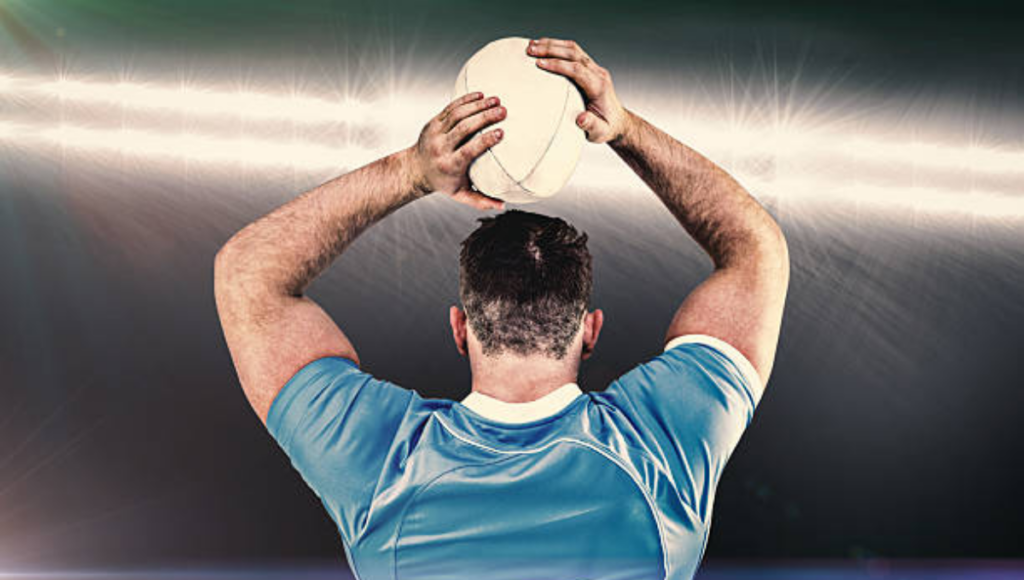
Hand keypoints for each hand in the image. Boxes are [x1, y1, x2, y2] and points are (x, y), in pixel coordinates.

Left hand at [410, 92, 506, 209]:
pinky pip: (450, 108)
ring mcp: (435, 132)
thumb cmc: (443, 182)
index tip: (501, 133)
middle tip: (503, 111)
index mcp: (450, 164)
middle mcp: (441, 147)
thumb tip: (502, 205)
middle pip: (464, 127)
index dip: (484, 140)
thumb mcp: (460, 195)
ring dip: (478, 105)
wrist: (415, 169)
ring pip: (457, 114)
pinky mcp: (434, 122)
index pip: (468, 149)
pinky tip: (481, 95)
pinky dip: (466, 100)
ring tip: (496, 100)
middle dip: (485, 117)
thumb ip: (481, 200)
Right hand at [528, 38, 628, 143]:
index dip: (558, 65)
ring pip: (573, 49)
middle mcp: (598, 74)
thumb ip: (591, 125)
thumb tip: (581, 119)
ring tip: (532, 45)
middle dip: (551, 49)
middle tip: (531, 50)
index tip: (540, 64)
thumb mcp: (600, 132)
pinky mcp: (589, 68)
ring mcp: (594, 69)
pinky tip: (544, 47)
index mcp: (599, 86)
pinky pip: (573, 52)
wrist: (617, 122)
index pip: (577, 70)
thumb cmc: (607, 127)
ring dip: (552, 45)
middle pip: (574, 54)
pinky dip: (558, 47)